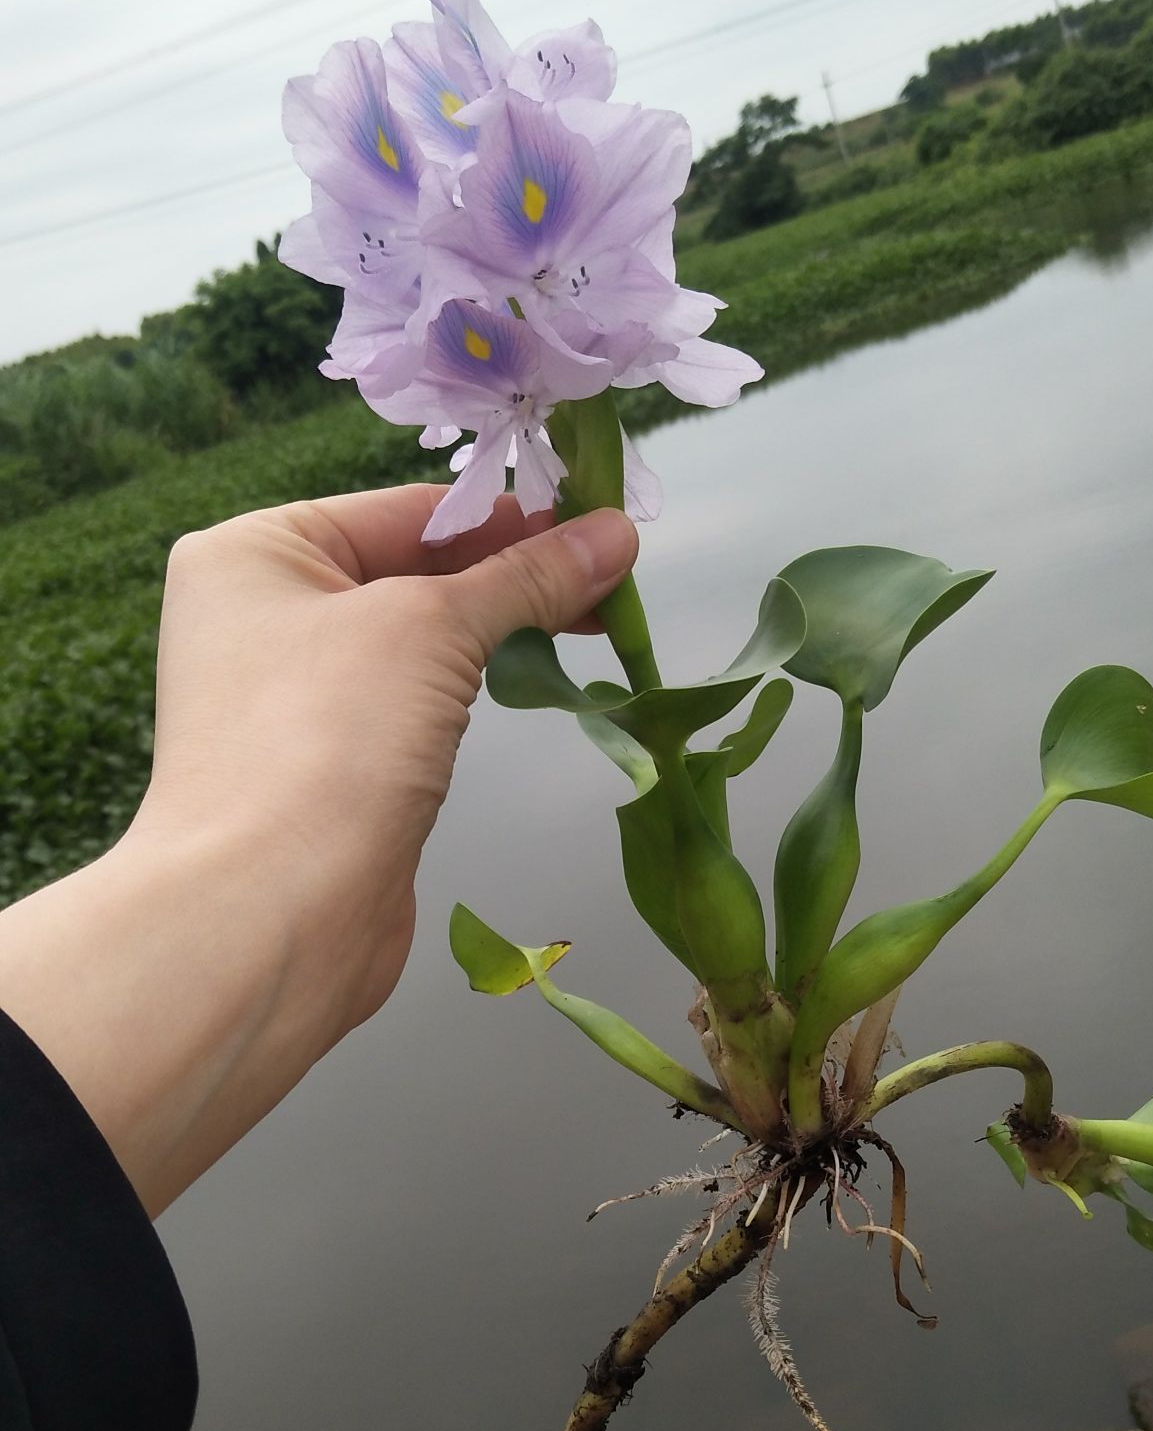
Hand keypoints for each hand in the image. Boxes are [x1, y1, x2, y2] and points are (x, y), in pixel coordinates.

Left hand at [0, 485, 636, 1212]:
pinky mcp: (332, 772)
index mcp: (255, 554)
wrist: (270, 918)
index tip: (604, 526)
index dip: (510, 517)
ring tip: (595, 628)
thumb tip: (615, 533)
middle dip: (515, 577)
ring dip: (501, 636)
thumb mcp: (434, 628)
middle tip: (617, 583)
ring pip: (420, 646)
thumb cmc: (323, 744)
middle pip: (415, 573)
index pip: (407, 512)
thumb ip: (528, 576)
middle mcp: (261, 618)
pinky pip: (415, 711)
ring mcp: (293, 701)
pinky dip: (471, 698)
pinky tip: (533, 689)